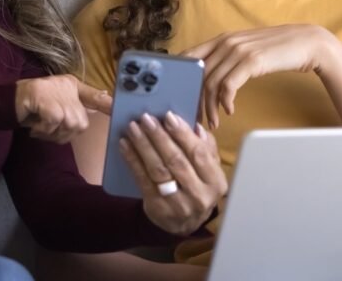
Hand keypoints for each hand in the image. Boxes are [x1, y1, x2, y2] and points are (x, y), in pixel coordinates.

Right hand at [15, 75, 111, 142]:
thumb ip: (71, 112)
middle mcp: (67, 85)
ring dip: (53, 133)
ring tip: (40, 128)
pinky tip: (34, 126)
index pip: (94, 95)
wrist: (7, 101)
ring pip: (69, 124)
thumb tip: (86, 118)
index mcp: (71, 86)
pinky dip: (44, 130)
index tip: (118, 109)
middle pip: (80, 121)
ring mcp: (55, 90)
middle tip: (48, 132)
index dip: (107, 104)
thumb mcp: (55, 109)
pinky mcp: (44, 96)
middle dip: (65, 134)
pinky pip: (54, 122)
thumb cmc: (33, 108)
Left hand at [118, 111, 227, 236]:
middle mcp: (199, 195)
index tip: (168, 116)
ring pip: (158, 170)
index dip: (183, 134)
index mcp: (216, 182)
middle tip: (146, 118)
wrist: (183, 225)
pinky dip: (133, 160)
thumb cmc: (196, 188)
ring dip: (143, 145)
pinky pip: (142, 180)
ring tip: (133, 128)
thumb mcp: (209, 172)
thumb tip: (196, 127)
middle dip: (159, 137)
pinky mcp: (157, 207)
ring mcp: (178, 204)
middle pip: (177, 160)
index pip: (199, 153)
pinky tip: (125, 145)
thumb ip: (206, 149)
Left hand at [184, 25, 338, 128]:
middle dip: (194, 99)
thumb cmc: (276, 50)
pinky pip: (228, 86)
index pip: (189, 56)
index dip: (181, 78)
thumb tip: (209, 80)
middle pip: (197, 74)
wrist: (306, 43)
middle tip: (196, 118)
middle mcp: (226, 42)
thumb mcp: (246, 51)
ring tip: (213, 122)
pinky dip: (225, 102)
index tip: (181, 98)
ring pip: (211, 82)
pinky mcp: (251, 60)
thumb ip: (228, 59)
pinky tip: (229, 111)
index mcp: (221, 38)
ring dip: (210, 107)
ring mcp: (238, 50)